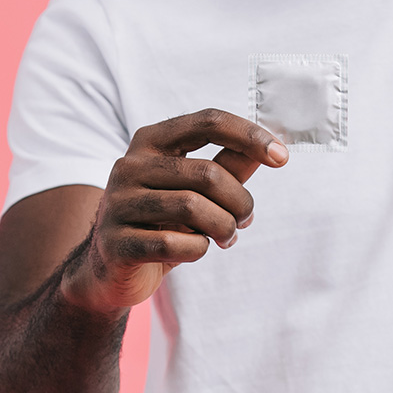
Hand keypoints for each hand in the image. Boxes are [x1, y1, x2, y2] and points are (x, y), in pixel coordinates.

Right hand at [62, 109, 288, 312]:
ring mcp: (117, 203)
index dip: (250, 136)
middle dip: (240, 202)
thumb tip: (270, 147)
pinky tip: (195, 251)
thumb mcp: (195, 191)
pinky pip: (173, 243)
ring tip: (226, 237)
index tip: (282, 157)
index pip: (207, 122)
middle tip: (244, 220)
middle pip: (207, 173)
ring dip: (224, 228)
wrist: (110, 270)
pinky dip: (198, 250)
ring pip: (193, 208)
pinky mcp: (115, 242)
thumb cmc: (161, 223)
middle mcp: (129, 166)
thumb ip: (228, 167)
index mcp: (150, 142)